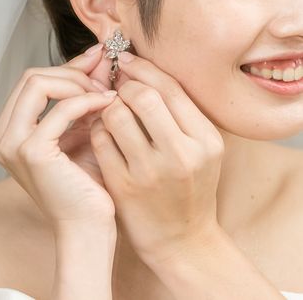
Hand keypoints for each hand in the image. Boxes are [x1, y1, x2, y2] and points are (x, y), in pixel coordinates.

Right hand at [0, 44, 117, 228]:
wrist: (89, 229)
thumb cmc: (87, 182)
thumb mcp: (82, 127)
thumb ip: (83, 93)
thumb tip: (97, 55)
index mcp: (8, 130)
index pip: (33, 80)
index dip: (67, 67)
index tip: (98, 59)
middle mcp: (1, 136)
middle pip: (32, 76)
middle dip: (72, 72)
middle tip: (104, 79)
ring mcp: (11, 143)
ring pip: (38, 83)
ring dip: (77, 83)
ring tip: (106, 95)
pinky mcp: (30, 151)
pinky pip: (60, 109)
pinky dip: (86, 101)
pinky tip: (109, 104)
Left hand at [89, 51, 224, 266]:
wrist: (183, 241)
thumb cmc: (190, 185)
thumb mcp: (200, 147)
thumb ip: (177, 110)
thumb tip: (137, 67)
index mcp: (206, 140)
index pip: (169, 87)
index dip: (142, 68)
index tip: (125, 61)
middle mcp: (181, 155)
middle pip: (141, 96)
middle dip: (123, 86)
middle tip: (117, 89)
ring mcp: (150, 172)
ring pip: (115, 114)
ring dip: (107, 107)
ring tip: (110, 112)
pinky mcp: (123, 186)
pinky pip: (99, 139)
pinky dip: (96, 129)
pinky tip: (103, 133)